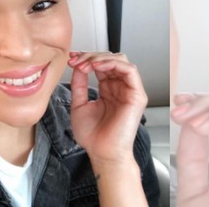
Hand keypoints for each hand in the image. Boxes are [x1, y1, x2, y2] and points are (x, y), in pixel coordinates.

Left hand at [68, 51, 147, 166]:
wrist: (101, 153)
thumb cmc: (92, 136)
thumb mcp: (79, 104)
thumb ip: (79, 85)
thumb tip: (77, 66)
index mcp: (107, 89)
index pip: (101, 64)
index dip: (86, 57)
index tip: (71, 58)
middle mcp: (119, 87)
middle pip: (110, 58)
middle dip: (90, 56)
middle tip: (76, 61)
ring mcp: (129, 91)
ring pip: (121, 60)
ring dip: (100, 58)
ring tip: (85, 64)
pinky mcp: (137, 96)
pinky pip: (130, 71)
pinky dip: (113, 64)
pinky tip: (97, 66)